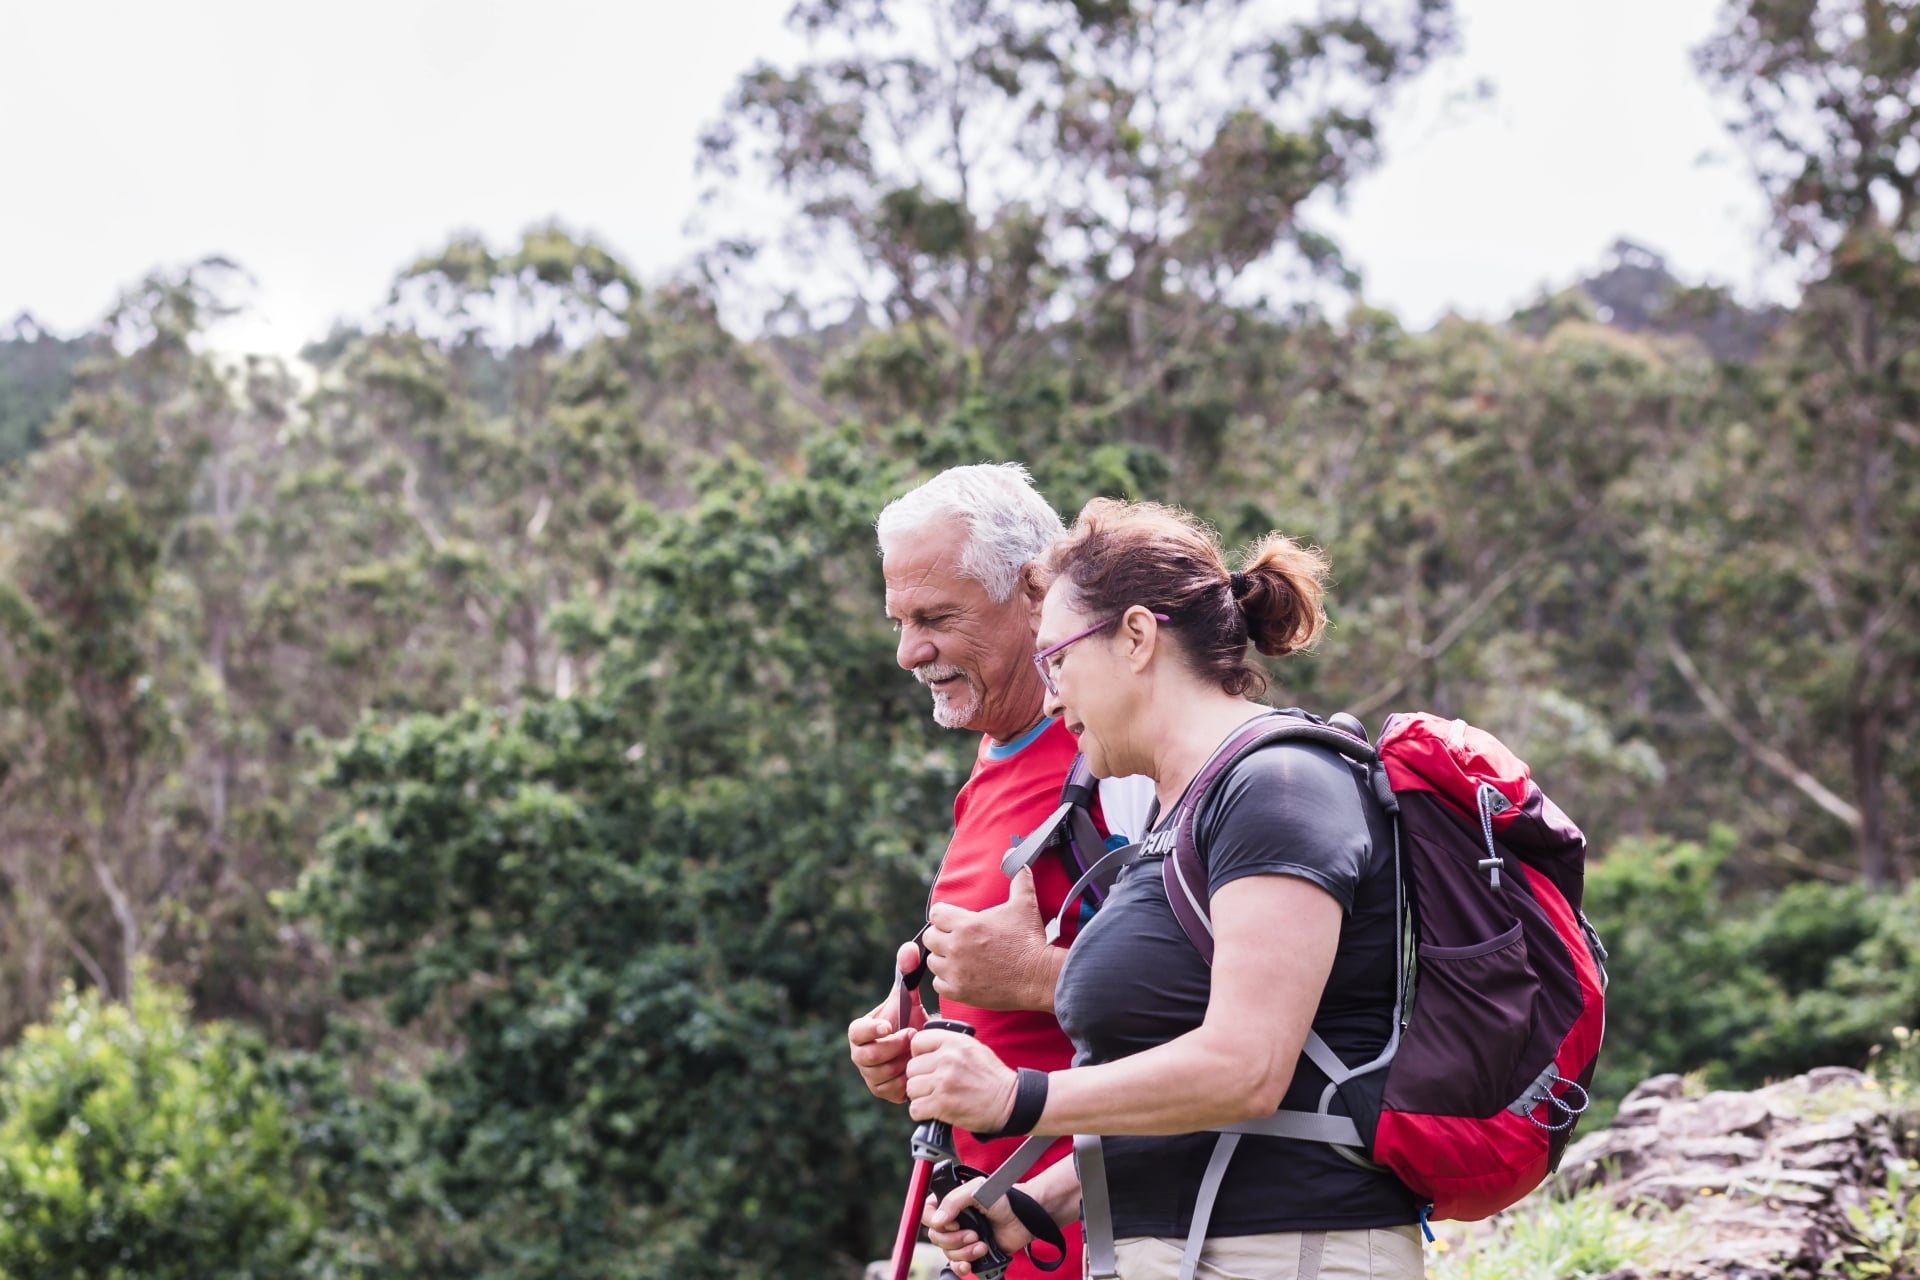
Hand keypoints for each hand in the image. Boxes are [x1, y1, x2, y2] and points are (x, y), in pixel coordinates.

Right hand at [846, 942, 928, 1101]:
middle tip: (911, 1036)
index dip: (870, 1029)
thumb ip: (906, 971)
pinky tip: (915, 1067)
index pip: (856, 1032)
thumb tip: (910, 947)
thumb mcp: (909, 996)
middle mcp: (860, 1055)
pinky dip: (905, 1080)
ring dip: (900, 1062)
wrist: (921, 1046)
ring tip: (915, 1051)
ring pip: (880, 1075)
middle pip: (866, 1057)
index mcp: (861, 1031)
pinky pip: (891, 1091)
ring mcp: (870, 1075)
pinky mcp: (883, 1092)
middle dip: (891, 1047)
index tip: (888, 1025)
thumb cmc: (909, 1018)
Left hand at [905, 1025, 1017, 1131]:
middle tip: (933, 1086)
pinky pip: (915, 1108)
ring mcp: (943, 1082)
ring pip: (911, 1088)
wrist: (1010, 1102)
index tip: (926, 1064)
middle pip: (911, 1068)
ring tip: (935, 1098)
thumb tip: (923, 1048)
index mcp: (954, 1042)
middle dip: (920, 1078)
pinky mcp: (942, 1104)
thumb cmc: (991, 1077)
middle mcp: (947, 1059)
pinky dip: (922, 1113)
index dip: (919, 1055)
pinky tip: (934, 1111)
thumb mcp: (973, 1048)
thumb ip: (947, 1045)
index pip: (917, 1041)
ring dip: (920, 1096)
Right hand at [923, 1177, 1030, 1275]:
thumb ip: (953, 1201)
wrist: (1023, 1218)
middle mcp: (953, 1220)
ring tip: (982, 1245)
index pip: (927, 1213)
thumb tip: (937, 1221)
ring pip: (947, 1252)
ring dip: (964, 1252)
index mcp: (950, 1202)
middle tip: (974, 1234)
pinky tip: (970, 1265)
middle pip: (936, 1237)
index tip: (955, 1222)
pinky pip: (956, 1265)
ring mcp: (961, 1237)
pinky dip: (961, 1267)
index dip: (935, 1221)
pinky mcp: (971, 1253)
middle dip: (955, 1239)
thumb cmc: (1002, 1199)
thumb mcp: (976, 1191)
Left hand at [924, 867, 1051, 1010]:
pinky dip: (947, 981)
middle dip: (941, 936)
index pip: (935, 914)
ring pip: (933, 962)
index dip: (945, 915)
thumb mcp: (1024, 903)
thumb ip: (1016, 875)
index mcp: (966, 924)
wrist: (1039, 976)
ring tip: (960, 958)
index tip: (955, 920)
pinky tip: (961, 976)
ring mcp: (956, 972)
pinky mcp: (960, 991)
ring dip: (943, 959)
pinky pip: (938, 985)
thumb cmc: (1030, 939)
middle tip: (958, 939)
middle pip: (929, 938)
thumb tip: (1010, 853)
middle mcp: (955, 947)